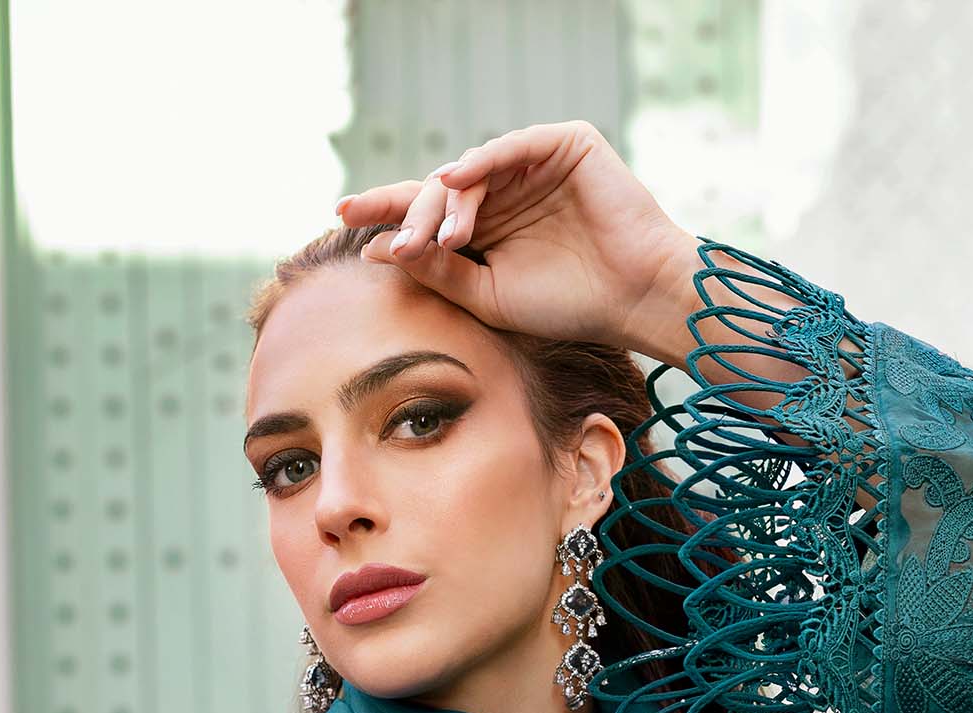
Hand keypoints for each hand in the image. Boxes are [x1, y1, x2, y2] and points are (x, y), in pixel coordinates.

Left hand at [334, 119, 699, 359]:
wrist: (633, 298)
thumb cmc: (568, 306)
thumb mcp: (488, 297)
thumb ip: (436, 273)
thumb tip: (373, 252)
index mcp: (488, 227)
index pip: (427, 213)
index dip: (385, 211)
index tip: (339, 215)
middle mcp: (506, 191)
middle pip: (441, 191)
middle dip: (411, 214)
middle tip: (394, 245)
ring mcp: (534, 164)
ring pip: (471, 171)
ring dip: (448, 204)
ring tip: (439, 238)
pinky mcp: (564, 145)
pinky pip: (511, 146)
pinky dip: (482, 162)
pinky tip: (455, 183)